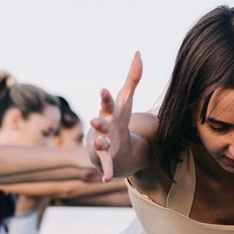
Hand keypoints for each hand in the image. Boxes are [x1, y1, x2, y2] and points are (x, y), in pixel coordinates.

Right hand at [89, 52, 141, 180]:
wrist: (106, 146)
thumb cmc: (116, 119)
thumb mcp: (126, 100)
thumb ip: (133, 78)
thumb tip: (138, 53)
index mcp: (110, 113)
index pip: (108, 104)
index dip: (106, 98)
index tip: (103, 90)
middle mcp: (104, 128)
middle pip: (101, 124)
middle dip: (98, 122)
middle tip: (95, 120)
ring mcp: (104, 144)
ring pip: (101, 144)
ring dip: (100, 145)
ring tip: (99, 144)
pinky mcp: (107, 159)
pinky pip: (107, 166)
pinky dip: (107, 172)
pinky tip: (107, 179)